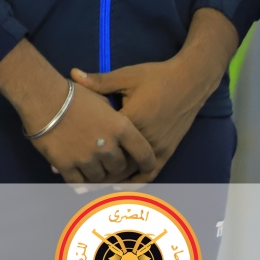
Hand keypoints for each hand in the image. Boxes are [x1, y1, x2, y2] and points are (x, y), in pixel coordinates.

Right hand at [0, 39, 155, 184]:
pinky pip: (79, 183)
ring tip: (92, 168)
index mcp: (121, 128)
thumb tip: (117, 125)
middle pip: (119, 168)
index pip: (144, 154)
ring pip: (99, 178)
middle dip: (116, 167)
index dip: (147, 163)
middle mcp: (107, 147)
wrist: (42, 97)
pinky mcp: (67, 166)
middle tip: (110, 164)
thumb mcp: (100, 98)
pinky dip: (81, 183)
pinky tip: (81, 182)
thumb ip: (113, 117)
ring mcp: (87, 159)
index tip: (145, 166)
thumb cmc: (72, 93)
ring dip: (98, 175)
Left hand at [72, 8, 240, 181]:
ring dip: (113, 178)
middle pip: (116, 163)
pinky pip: (150, 174)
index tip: (69, 152)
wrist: (190, 80)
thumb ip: (99, 81)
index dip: (85, 148)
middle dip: (96, 170)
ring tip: (94, 181)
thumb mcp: (127, 76)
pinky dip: (135, 182)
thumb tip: (72, 73)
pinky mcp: (167, 151)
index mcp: (131, 121)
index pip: (104, 142)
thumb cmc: (157, 77)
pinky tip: (121, 186)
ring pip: (131, 172)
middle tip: (77, 174)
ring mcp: (158, 148)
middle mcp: (145, 139)